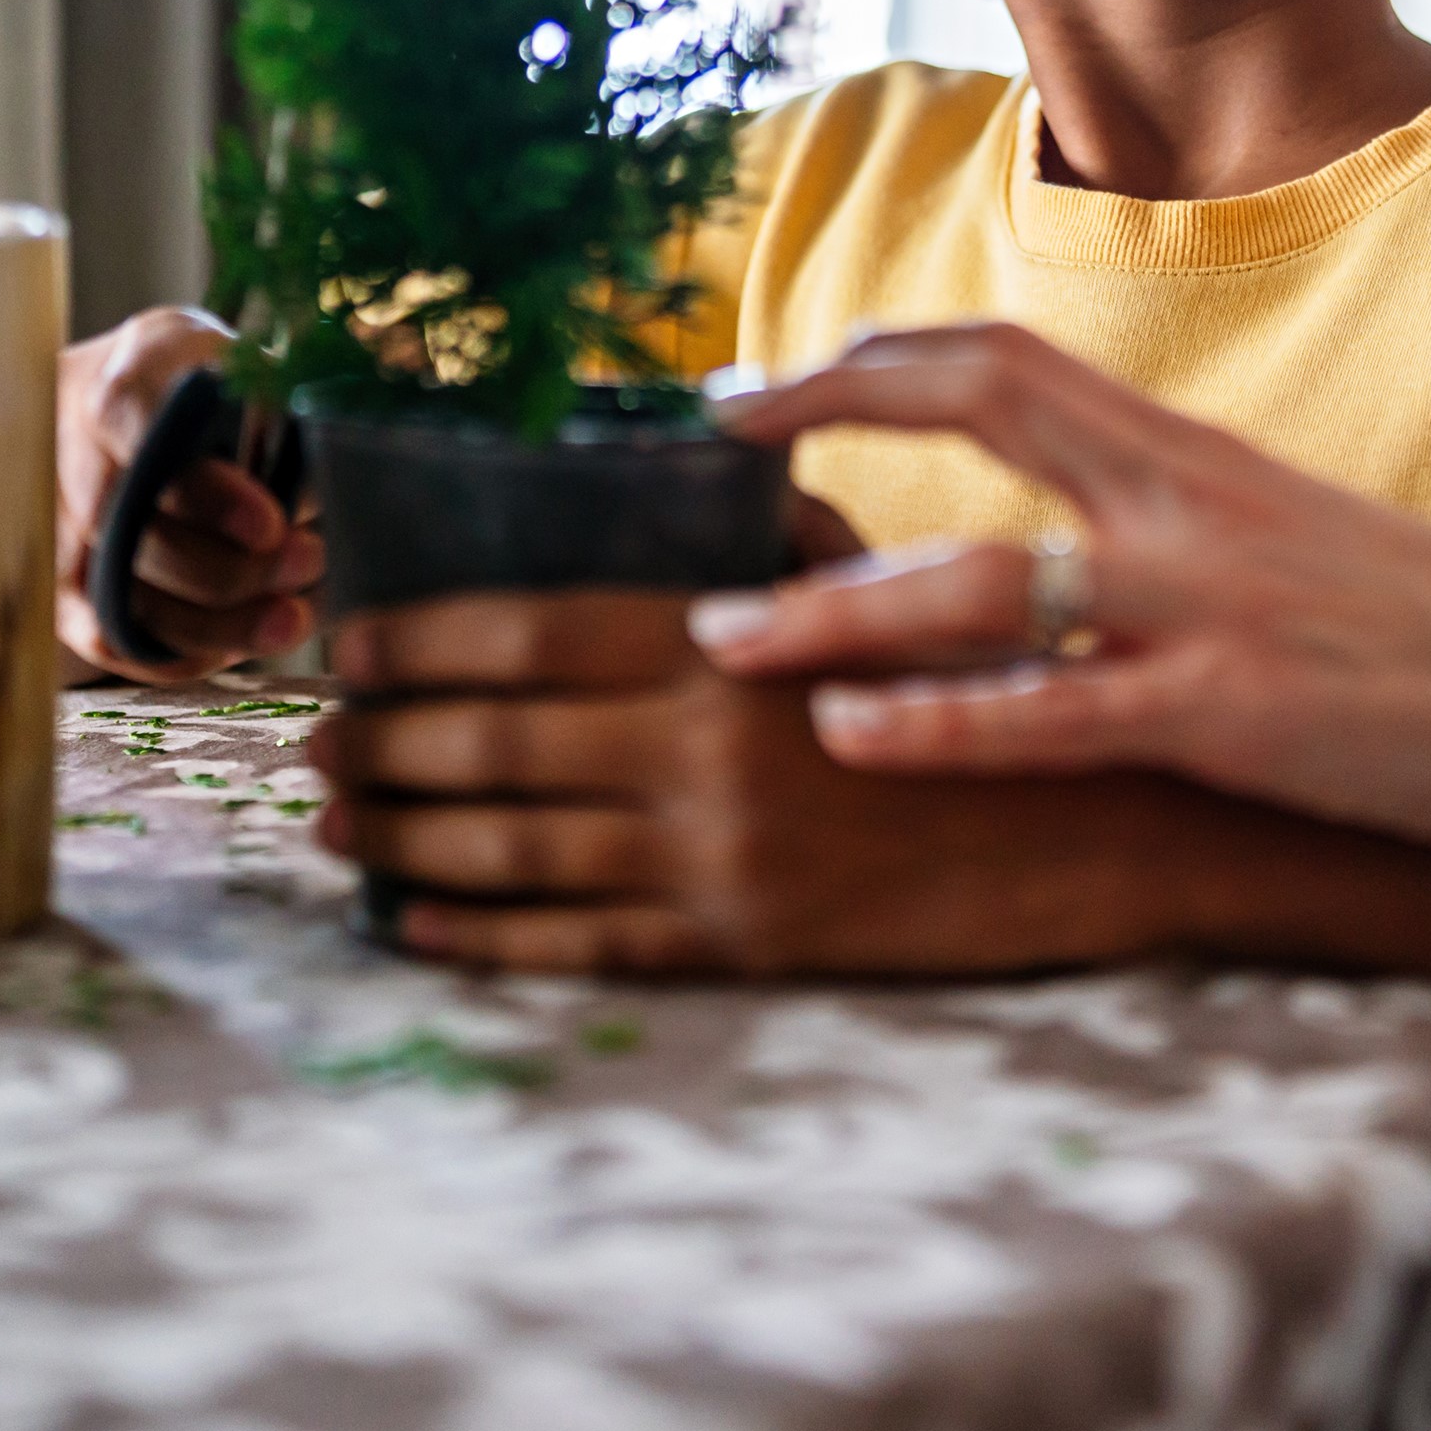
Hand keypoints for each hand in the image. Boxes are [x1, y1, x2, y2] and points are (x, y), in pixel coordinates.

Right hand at [53, 307, 322, 677]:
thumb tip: (312, 497)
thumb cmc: (214, 387)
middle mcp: (69, 447)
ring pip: (115, 593)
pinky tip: (233, 645)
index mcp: (126, 379)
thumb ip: (278, 421)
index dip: (204, 491)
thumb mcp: (251, 372)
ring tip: (289, 621)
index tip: (272, 525)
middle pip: (127, 529)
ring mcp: (54, 516)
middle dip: (223, 569)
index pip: (141, 430)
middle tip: (307, 566)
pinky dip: (171, 652)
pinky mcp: (57, 577)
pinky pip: (103, 635)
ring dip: (208, 624)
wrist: (137, 399)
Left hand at [317, 590, 1198, 975]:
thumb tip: (665, 482)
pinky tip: (413, 922)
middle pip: (493, 746)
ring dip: (403, 835)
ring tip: (336, 822)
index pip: (529, 631)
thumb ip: (773, 551)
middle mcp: (707, 752)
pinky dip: (478, 935)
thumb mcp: (885, 585)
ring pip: (513, 851)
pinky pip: (575, 947)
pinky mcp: (746, 948)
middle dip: (381, 744)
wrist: (1119, 822)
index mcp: (733, 643)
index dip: (421, 643)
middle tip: (310, 742)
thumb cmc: (1001, 680)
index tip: (346, 646)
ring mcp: (720, 861)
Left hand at [684, 324, 1430, 860]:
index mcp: (1195, 454)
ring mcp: (1202, 608)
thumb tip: (1069, 545)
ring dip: (830, 609)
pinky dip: (939, 723)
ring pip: (977, 582)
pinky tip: (849, 737)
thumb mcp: (1296, 541)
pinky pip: (1053, 716)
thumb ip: (1179, 529)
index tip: (762, 382)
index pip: (1005, 358)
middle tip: (704, 446)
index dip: (873, 355)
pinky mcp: (1230, 716)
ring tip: (717, 643)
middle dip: (821, 407)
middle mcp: (1183, 504)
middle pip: (975, 401)